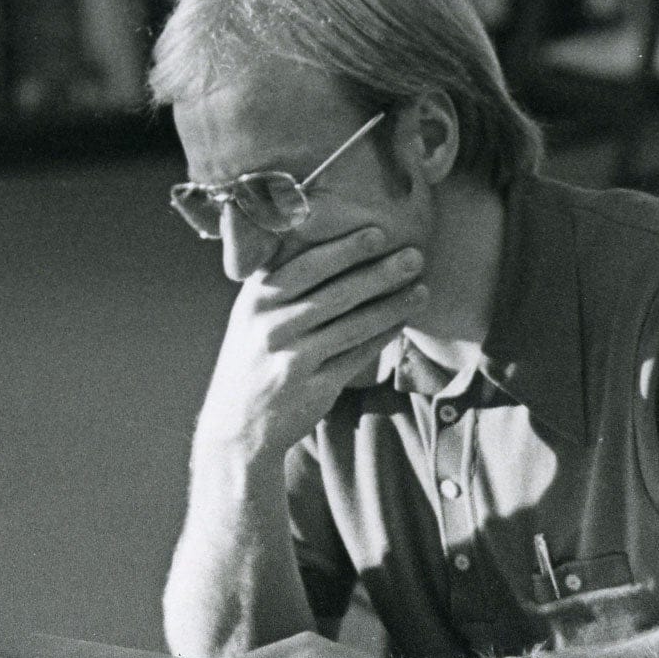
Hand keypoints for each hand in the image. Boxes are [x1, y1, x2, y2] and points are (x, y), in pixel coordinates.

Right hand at [194, 227, 426, 465]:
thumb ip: (279, 282)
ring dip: (391, 306)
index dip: (344, 249)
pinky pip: (356, 356)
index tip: (379, 233)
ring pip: (352, 326)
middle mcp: (271, 327)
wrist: (237, 424)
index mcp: (256, 300)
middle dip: (380, 273)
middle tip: (415, 256)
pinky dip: (382, 337)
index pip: (305, 266)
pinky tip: (401, 322)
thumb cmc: (253, 356)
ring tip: (421, 290)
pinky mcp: (312, 388)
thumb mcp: (251, 315)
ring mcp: (292, 359)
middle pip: (335, 294)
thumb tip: (327, 240)